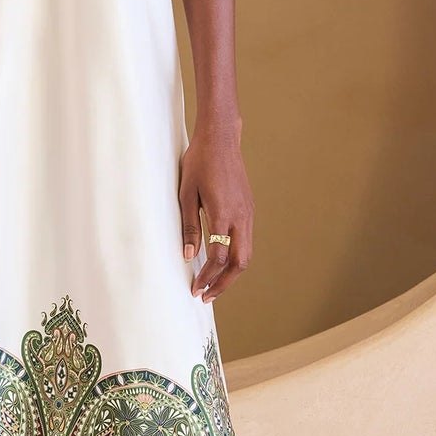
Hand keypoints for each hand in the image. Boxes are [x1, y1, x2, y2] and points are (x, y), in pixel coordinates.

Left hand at [178, 123, 252, 302]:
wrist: (221, 139)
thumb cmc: (199, 162)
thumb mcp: (186, 194)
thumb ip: (189, 226)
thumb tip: (189, 256)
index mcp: (223, 214)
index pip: (219, 257)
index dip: (207, 277)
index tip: (195, 288)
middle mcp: (241, 216)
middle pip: (240, 262)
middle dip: (223, 283)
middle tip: (206, 296)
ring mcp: (248, 213)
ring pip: (247, 254)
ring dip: (231, 273)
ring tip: (213, 284)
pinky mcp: (249, 209)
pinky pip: (247, 240)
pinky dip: (236, 257)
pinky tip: (222, 262)